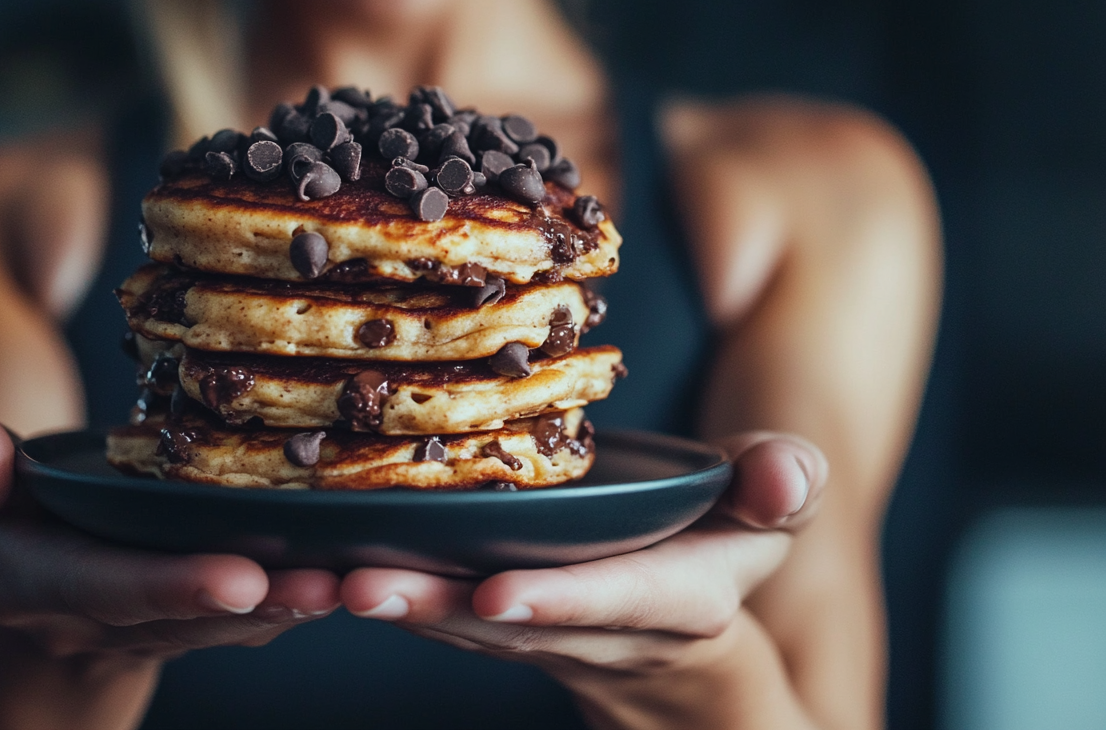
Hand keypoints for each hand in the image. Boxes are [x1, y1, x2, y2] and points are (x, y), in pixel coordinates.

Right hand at [0, 414, 339, 662]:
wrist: (27, 608)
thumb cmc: (1, 519)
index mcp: (38, 584)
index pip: (108, 587)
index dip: (172, 585)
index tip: (241, 576)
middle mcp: (98, 620)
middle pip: (185, 616)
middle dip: (257, 605)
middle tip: (326, 584)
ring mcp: (150, 631)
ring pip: (226, 627)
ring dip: (289, 608)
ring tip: (351, 580)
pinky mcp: (193, 627)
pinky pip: (246, 622)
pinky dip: (294, 601)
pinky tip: (348, 573)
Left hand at [339, 433, 826, 687]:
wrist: (693, 627)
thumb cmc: (729, 539)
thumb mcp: (772, 513)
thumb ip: (780, 488)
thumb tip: (786, 473)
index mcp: (680, 596)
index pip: (623, 599)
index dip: (566, 600)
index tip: (500, 596)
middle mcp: (607, 629)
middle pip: (519, 621)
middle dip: (442, 608)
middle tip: (364, 589)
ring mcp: (549, 631)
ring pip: (468, 627)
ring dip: (399, 608)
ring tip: (321, 585)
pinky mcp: (502, 622)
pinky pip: (445, 615)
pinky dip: (391, 597)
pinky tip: (319, 577)